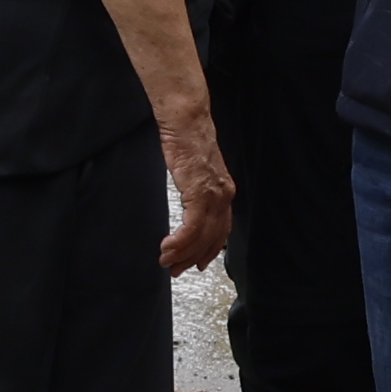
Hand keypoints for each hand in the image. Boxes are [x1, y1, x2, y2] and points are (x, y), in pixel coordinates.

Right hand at [155, 120, 237, 276]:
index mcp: (224, 191)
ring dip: (183, 253)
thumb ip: (197, 188)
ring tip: (166, 261)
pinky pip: (192, 226)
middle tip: (175, 269)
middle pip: (212, 238)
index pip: (221, 230)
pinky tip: (167, 246)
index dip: (209, 250)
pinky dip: (180, 241)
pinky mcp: (200, 192)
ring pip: (202, 236)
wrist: (186, 122)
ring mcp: (214, 195)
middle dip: (192, 257)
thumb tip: (190, 203)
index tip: (196, 263)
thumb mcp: (195, 170)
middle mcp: (224, 195)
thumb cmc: (186, 141)